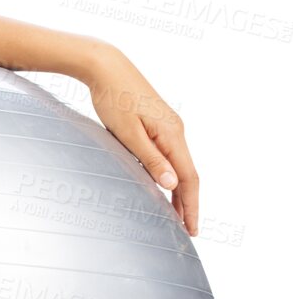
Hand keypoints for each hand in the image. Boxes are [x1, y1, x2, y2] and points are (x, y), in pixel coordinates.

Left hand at [84, 47, 197, 235]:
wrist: (106, 68)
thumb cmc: (113, 99)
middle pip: (188, 174)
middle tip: (187, 230)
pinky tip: (162, 186)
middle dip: (188, 204)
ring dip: (179, 191)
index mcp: (172, 135)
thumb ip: (150, 159)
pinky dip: (169, 174)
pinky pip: (169, 155)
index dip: (191, 206)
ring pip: (179, 165)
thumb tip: (172, 184)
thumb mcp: (128, 133)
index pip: (189, 178)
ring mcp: (168, 127)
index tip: (191, 228)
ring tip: (176, 215)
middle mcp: (176, 131)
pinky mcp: (157, 123)